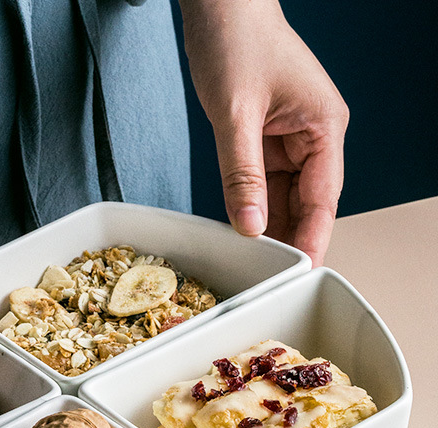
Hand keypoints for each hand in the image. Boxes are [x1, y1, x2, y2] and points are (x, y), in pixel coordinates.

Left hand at [178, 0, 348, 265]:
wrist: (220, 9)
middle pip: (306, 207)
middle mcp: (314, 139)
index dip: (312, 240)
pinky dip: (251, 209)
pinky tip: (240, 233)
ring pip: (283, 201)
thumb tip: (249, 225)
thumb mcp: (235, 114)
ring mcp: (290, 143)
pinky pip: (262, 187)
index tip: (300, 276)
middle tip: (269, 281)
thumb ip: (241, 173)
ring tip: (253, 266)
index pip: (323, 200)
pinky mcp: (267, 144)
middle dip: (289, 242)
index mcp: (324, 128)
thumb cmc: (236, 42)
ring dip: (268, 230)